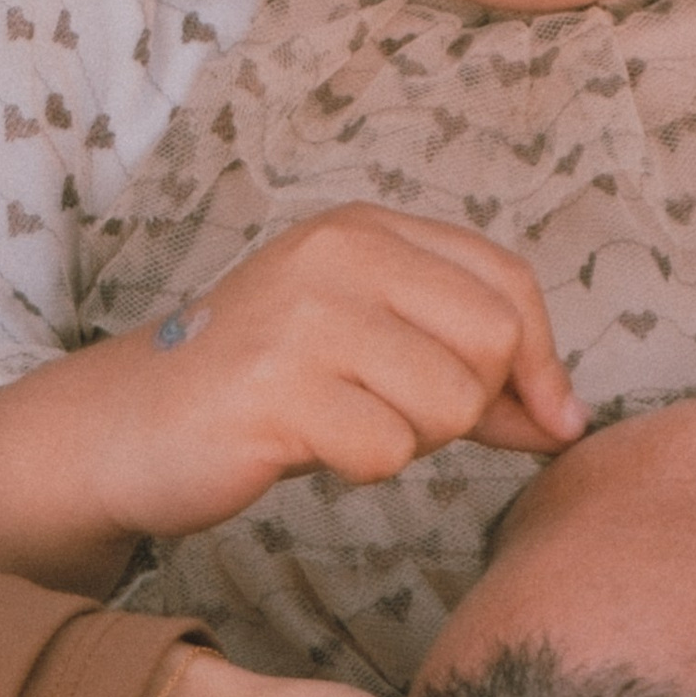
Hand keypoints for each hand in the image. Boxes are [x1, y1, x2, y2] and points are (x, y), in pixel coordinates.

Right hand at [0, 207, 585, 590]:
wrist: (126, 424)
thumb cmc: (264, 388)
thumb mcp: (372, 346)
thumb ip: (473, 372)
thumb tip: (569, 420)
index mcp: (366, 229)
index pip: (509, 282)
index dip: (542, 360)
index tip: (544, 418)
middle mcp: (338, 254)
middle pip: (493, 343)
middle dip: (468, 406)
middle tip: (398, 417)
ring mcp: (303, 317)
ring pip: (447, 402)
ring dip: (411, 441)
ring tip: (342, 425)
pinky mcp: (273, 389)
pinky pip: (384, 451)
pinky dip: (360, 467)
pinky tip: (305, 447)